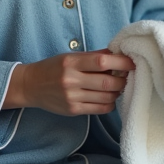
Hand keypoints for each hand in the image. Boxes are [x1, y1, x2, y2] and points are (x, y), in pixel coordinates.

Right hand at [6, 49, 132, 115]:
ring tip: (117, 86)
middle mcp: (71, 80)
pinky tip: (109, 97)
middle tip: (127, 76)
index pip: (102, 62)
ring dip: (117, 92)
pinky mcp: (73, 110)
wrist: (31, 85)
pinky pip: (100, 108)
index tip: (132, 62)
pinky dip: (110, 103)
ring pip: (107, 97)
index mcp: (71, 62)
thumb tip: (119, 53)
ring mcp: (72, 97)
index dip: (121, 62)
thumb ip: (95, 56)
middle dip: (123, 80)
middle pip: (108, 83)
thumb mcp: (71, 56)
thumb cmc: (53, 68)